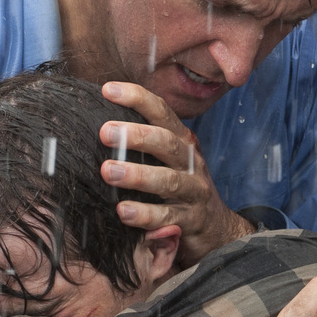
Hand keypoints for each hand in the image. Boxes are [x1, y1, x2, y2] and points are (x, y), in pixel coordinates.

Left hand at [98, 80, 252, 264]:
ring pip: (169, 180)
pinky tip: (123, 211)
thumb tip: (100, 121)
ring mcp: (194, 191)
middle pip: (167, 142)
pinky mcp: (191, 220)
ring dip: (138, 175)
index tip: (108, 90)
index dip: (138, 98)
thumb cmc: (179, 186)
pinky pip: (168, 217)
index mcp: (181, 141)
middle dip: (137, 135)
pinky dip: (146, 214)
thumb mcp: (167, 159)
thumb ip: (143, 142)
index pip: (162, 112)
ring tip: (109, 171)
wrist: (216, 227)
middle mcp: (190, 162)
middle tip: (105, 132)